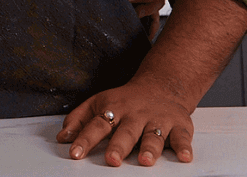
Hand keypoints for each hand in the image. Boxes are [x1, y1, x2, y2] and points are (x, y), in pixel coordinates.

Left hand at [57, 79, 193, 166]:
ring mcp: (158, 121)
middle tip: (112, 159)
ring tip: (145, 160)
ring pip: (153, 136)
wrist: (162, 86)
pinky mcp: (179, 126)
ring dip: (149, 148)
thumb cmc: (126, 100)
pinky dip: (184, 147)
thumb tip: (62, 138)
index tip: (75, 153)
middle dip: (118, 146)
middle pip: (125, 132)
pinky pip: (182, 138)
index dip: (84, 139)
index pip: (96, 125)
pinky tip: (184, 157)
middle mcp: (136, 116)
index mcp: (114, 109)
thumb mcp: (99, 103)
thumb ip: (79, 120)